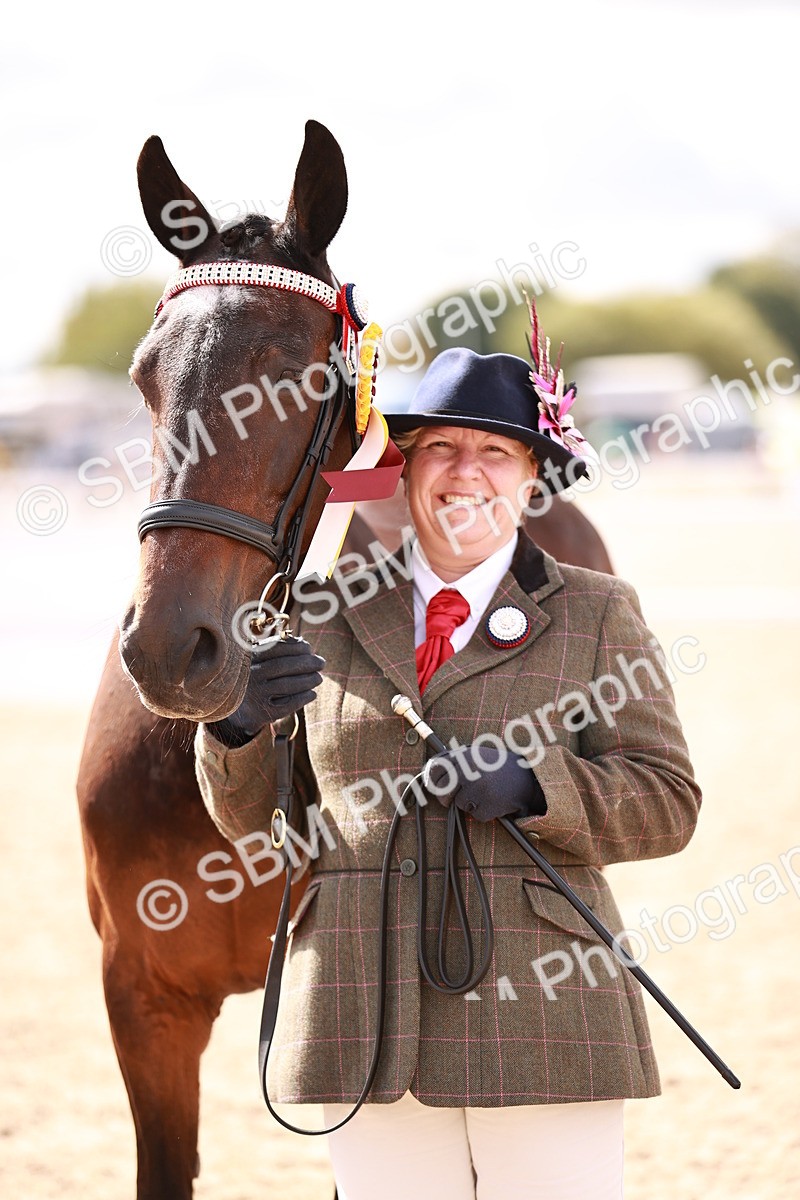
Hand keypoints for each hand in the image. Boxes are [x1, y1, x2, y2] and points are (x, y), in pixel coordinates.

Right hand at [208, 635, 324, 746]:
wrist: (235, 709)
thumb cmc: (254, 677)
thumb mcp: (257, 659)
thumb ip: (276, 648)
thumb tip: (302, 642)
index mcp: (248, 659)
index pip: (276, 648)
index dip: (296, 647)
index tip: (309, 648)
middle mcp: (250, 676)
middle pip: (283, 666)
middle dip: (307, 663)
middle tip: (321, 663)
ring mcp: (255, 695)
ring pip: (287, 686)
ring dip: (308, 680)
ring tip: (319, 678)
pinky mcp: (261, 713)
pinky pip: (287, 705)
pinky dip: (303, 698)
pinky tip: (312, 694)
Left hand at [423, 743, 546, 821]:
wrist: (530, 778)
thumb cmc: (500, 768)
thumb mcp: (478, 755)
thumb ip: (456, 760)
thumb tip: (430, 771)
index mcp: (465, 756)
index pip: (435, 769)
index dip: (433, 781)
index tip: (438, 787)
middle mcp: (469, 770)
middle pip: (442, 792)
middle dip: (447, 799)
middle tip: (457, 798)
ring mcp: (478, 788)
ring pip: (459, 805)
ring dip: (470, 804)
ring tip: (485, 794)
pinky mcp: (488, 806)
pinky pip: (476, 816)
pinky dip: (484, 813)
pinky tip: (495, 802)